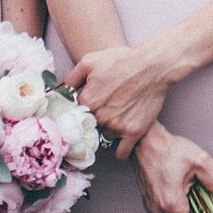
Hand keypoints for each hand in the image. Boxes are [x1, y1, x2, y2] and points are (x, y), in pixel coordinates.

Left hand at [69, 41, 174, 156]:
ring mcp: (117, 126)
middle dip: (96, 120)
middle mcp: (100, 117)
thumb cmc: (122, 60)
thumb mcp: (90, 61)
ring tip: (120, 117)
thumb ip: (72, 78)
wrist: (152, 66)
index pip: (76, 116)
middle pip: (91, 127)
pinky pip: (122, 152)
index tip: (88, 110)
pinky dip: (121, 150)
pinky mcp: (134, 132)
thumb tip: (60, 90)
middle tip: (107, 109)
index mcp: (87, 101)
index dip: (82, 112)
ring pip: (106, 136)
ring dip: (110, 131)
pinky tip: (122, 142)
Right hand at [134, 125, 212, 212]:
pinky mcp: (149, 202)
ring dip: (186, 201)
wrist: (145, 141)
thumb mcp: (201, 161)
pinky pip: (168, 207)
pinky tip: (175, 181)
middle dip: (196, 207)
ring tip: (184, 180)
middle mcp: (159, 210)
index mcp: (172, 204)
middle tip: (197, 186)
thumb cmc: (169, 150)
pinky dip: (176, 198)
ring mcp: (152, 207)